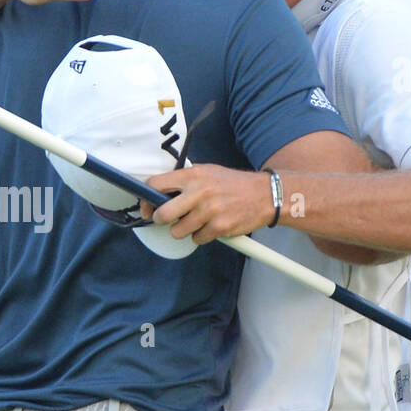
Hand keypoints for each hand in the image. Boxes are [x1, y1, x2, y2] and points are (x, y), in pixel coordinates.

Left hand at [143, 164, 275, 243]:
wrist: (264, 195)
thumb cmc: (233, 184)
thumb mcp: (207, 172)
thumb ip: (185, 181)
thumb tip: (159, 193)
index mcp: (192, 175)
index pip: (156, 185)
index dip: (146, 199)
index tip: (147, 207)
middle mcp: (199, 192)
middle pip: (162, 215)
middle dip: (161, 220)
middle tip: (168, 219)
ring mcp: (209, 211)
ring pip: (178, 231)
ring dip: (183, 230)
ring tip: (196, 220)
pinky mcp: (219, 227)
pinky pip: (197, 239)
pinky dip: (201, 236)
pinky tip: (211, 225)